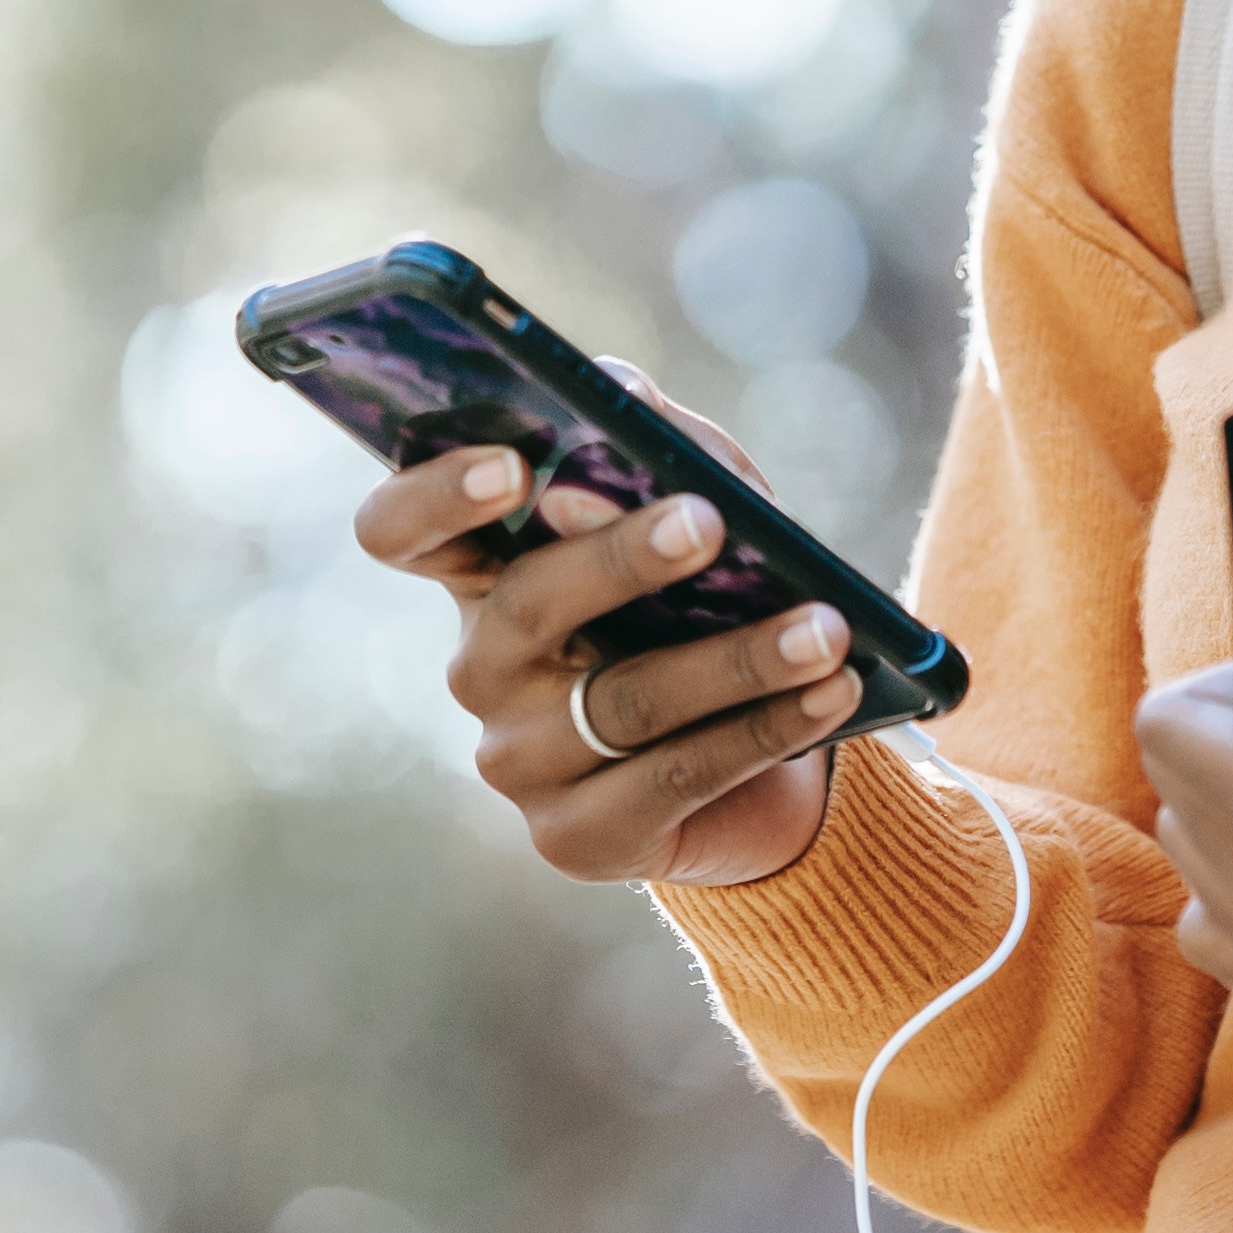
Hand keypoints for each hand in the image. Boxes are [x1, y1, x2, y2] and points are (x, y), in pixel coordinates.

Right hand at [352, 378, 850, 890]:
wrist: (770, 747)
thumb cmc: (711, 596)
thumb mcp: (695, 498)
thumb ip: (652, 440)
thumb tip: (624, 392)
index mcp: (482, 571)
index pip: (400, 530)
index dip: (436, 496)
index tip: (512, 465)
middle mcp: (480, 666)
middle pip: (527, 604)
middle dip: (624, 558)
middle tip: (710, 522)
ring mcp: (518, 760)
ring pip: (621, 700)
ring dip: (738, 659)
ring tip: (826, 627)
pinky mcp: (577, 839)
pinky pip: (675, 777)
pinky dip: (765, 729)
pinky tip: (832, 692)